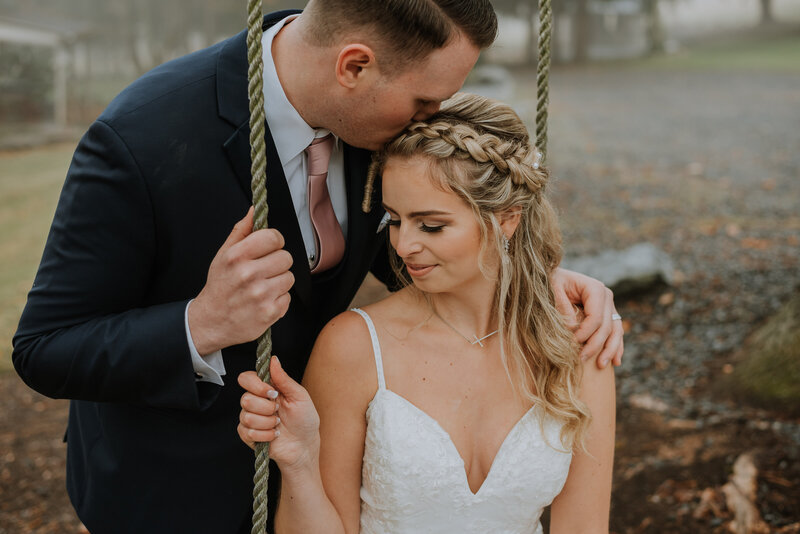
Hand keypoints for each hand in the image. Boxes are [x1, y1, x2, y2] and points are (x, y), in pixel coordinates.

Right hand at [188, 207, 293, 354]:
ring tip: (262, 287)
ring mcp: (260, 294)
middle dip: (277, 263)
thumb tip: (254, 210)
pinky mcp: (270, 312)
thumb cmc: (220, 287)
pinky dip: (279, 299)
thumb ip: (241, 231)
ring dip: (279, 282)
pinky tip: (263, 300)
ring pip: (289, 277)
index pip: (273, 237)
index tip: (269, 248)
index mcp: (237, 256)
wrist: (211, 322)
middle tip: (263, 271)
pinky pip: (288, 297)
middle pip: (285, 257)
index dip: (274, 242)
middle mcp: (248, 274)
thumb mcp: (223, 255)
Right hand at [237, 357, 320, 472]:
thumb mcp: (300, 396)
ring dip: (268, 423)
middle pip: (244, 399)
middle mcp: (255, 402)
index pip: (246, 378)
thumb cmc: (305, 419)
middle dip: (266, 408)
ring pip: (246, 416)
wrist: (305, 446)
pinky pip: (247, 432)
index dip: (256, 385)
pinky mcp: (248, 435)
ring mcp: (250, 419)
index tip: (273, 393)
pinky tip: (274, 435)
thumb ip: (284, 378)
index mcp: (266, 389)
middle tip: (279, 411)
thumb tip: (273, 359)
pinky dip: (265, 435)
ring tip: (278, 425)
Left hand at [551, 268, 623, 368]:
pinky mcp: (607, 315)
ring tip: (601, 365)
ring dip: (610, 350)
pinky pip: (615, 332)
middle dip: (595, 345)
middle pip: (606, 326)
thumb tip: (573, 328)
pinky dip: (616, 347)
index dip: (585, 333)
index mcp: (594, 288)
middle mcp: (606, 296)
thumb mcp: (551, 289)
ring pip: (615, 331)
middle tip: (581, 359)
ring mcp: (609, 306)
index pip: (595, 316)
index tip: (572, 343)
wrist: (552, 278)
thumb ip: (562, 306)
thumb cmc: (550, 282)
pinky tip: (615, 362)